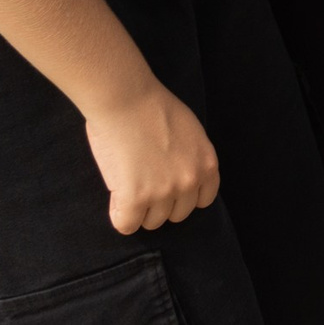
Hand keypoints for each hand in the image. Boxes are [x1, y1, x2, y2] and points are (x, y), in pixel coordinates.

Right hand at [85, 82, 220, 233]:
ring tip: (128, 184)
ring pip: (152, 222)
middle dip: (161, 204)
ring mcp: (164, 191)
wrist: (127, 99)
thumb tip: (179, 177)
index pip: (203, 200)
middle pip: (177, 214)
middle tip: (143, 184)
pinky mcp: (136, 198)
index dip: (182, 196)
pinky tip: (116, 196)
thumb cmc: (153, 107)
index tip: (167, 188)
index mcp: (207, 164)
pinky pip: (127, 225)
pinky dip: (120, 216)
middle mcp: (190, 180)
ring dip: (139, 210)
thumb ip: (190, 158)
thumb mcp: (190, 133)